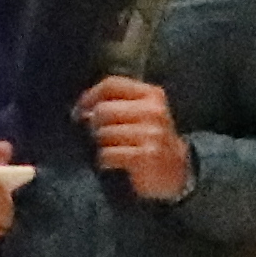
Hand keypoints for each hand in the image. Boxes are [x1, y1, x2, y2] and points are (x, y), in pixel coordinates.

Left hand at [78, 75, 190, 200]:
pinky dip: (105, 161)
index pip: (112, 85)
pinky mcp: (146, 155)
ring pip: (103, 133)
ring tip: (113, 150)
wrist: (176, 172)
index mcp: (152, 95)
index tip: (79, 112)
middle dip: (94, 126)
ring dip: (101, 145)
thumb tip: (83, 110)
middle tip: (99, 136)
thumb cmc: (150, 140)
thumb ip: (118, 103)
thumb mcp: (143, 113)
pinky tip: (115, 163)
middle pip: (103, 110)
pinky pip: (107, 154)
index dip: (89, 97)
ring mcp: (151, 133)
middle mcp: (154, 111)